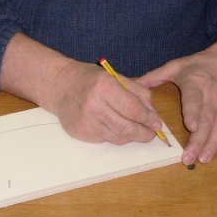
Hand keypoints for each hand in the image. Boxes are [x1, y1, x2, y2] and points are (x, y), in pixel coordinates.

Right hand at [0, 33, 162, 144]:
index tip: (157, 123)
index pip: (133, 109)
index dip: (149, 119)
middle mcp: (94, 106)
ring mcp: (86, 122)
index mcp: (104, 87)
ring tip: (137, 131)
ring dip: (131, 136)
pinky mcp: (81, 134)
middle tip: (152, 133)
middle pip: (127, 128)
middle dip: (144, 133)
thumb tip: (153, 113)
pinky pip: (106, 140)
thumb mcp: (114, 77)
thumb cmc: (89, 79)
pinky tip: (114, 126)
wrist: (59, 86)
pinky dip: (115, 136)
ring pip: (118, 138)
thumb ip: (137, 92)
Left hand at [138, 11, 216, 164]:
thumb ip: (155, 77)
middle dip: (199, 141)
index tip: (192, 127)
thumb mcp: (177, 66)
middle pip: (207, 120)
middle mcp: (213, 95)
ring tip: (204, 159)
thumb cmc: (202, 64)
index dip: (194, 113)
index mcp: (196, 84)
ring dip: (213, 144)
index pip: (195, 100)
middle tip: (189, 157)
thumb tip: (131, 84)